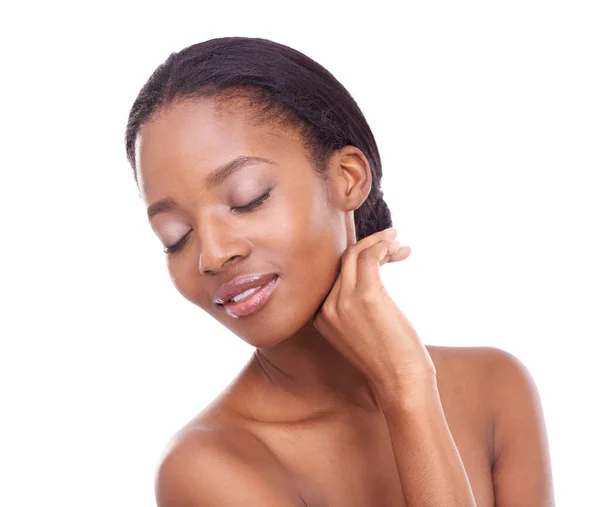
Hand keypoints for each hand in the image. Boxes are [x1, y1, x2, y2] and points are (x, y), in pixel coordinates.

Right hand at [312, 228, 435, 396]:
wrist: (401, 384)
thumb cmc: (390, 360)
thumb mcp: (362, 332)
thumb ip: (355, 308)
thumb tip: (371, 275)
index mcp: (322, 317)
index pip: (334, 274)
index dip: (358, 258)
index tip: (381, 254)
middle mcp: (326, 307)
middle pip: (342, 260)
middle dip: (369, 245)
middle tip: (393, 240)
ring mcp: (343, 302)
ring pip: (354, 254)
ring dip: (379, 242)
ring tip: (400, 243)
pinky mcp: (366, 297)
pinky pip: (369, 257)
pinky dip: (383, 247)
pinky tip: (400, 250)